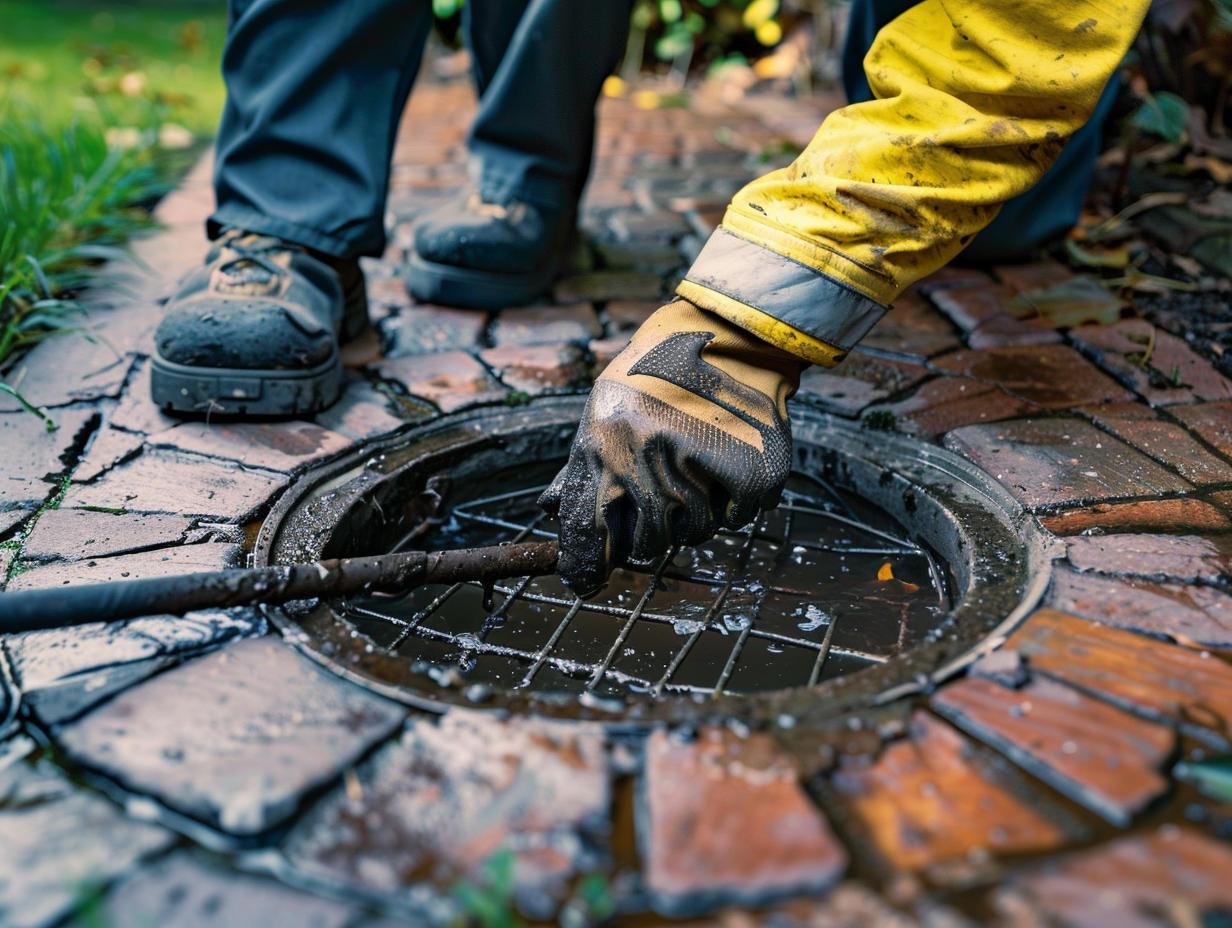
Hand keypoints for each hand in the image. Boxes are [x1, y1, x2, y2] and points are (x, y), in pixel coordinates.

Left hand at [539, 299, 802, 595]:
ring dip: (696, 517)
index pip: (587, 527)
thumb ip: (581, 463)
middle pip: (647, 543)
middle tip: (664, 509)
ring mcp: (701, 463)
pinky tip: (728, 466)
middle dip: (653, 537)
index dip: (586, 564)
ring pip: (694, 534)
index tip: (586, 582)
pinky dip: (734, 504)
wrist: (729, 335)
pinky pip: (737, 519)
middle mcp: (649, 454)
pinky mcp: (751, 470)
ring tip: (698, 473)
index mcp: (605, 441)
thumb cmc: (656, 375)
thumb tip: (546, 508)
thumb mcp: (605, 408)